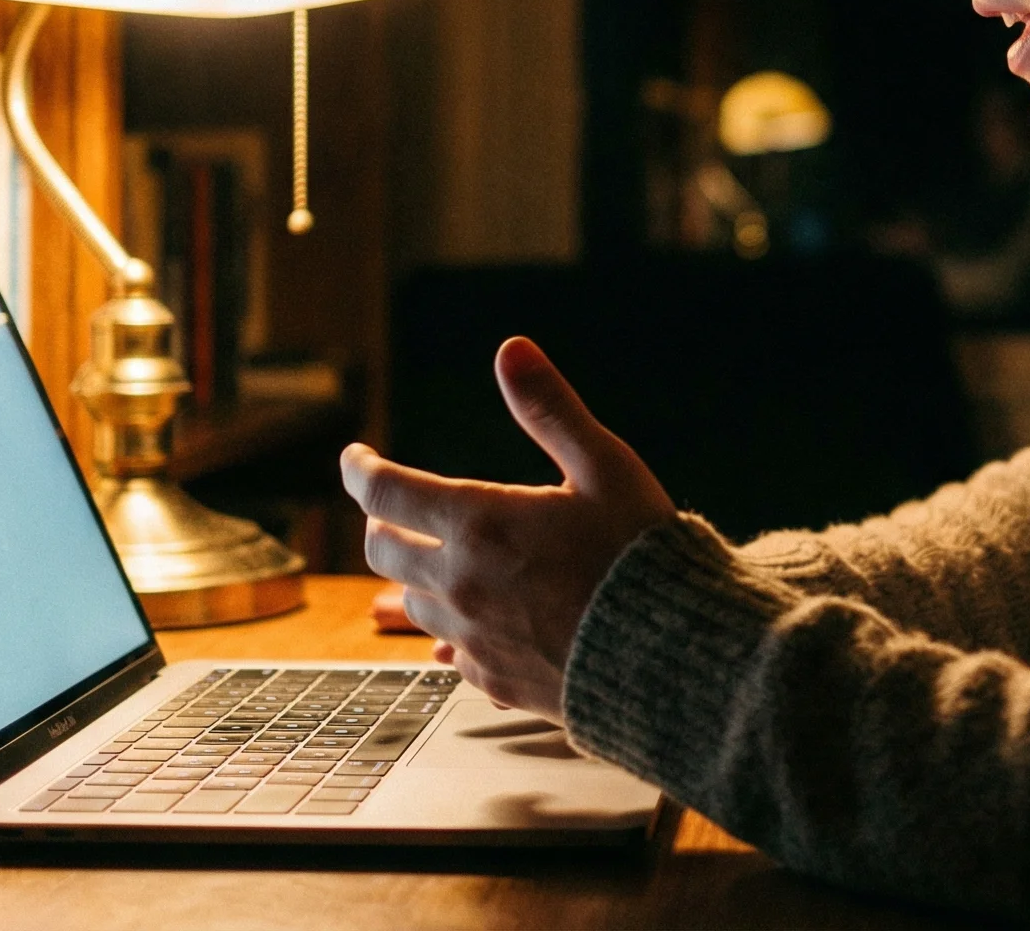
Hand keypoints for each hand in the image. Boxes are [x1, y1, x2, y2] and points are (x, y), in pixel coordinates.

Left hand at [340, 337, 675, 719]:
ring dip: (414, 575)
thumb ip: (550, 410)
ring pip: (411, 602)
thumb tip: (512, 351)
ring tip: (433, 560)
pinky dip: (449, 630)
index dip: (359, 469)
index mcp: (480, 524)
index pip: (384, 492)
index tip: (355, 457)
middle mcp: (462, 583)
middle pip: (383, 549)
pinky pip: (449, 653)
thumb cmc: (642, 556)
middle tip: (394, 507)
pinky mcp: (495, 679)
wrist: (674, 655)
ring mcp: (474, 637)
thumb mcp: (605, 467)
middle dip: (383, 520)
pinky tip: (467, 624)